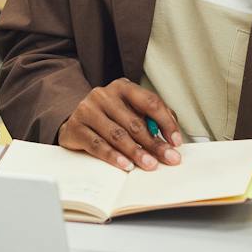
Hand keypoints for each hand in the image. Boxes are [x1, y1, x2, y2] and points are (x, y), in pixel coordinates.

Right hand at [56, 80, 182, 170]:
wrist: (76, 121)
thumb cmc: (109, 117)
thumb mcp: (130, 110)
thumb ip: (152, 118)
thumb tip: (172, 136)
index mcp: (122, 87)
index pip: (149, 102)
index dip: (165, 122)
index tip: (176, 141)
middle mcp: (104, 95)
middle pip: (134, 122)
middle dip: (154, 143)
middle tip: (168, 158)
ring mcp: (88, 110)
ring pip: (117, 134)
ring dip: (136, 152)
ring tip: (149, 164)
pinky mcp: (76, 127)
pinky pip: (97, 145)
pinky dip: (113, 157)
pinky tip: (126, 165)